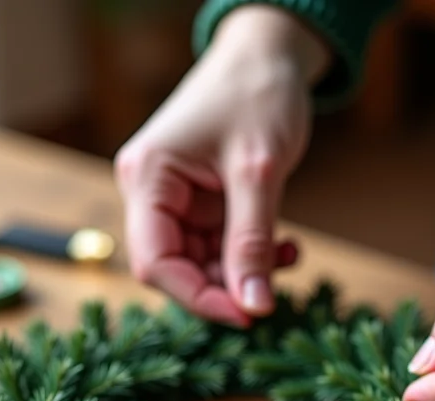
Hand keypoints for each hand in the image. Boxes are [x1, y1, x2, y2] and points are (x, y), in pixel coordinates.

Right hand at [114, 7, 328, 326]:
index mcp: (147, 178)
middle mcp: (151, 191)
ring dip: (244, 271)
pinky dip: (251, 253)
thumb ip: (252, 242)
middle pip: (175, 268)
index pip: (155, 262)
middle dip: (224, 285)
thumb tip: (254, 306)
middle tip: (272, 292)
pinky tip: (283, 247)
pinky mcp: (199, 202)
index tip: (248, 314)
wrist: (270, 52)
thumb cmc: (258, 94)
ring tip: (287, 257)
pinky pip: (218, 246)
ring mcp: (174, 198)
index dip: (198, 297)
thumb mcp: (259, 172)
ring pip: (200, 263)